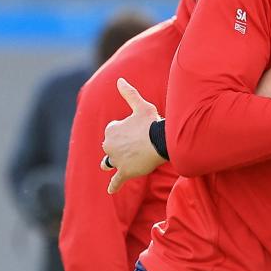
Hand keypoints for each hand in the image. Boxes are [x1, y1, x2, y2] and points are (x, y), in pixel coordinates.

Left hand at [101, 78, 165, 193]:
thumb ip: (128, 93)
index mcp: (111, 130)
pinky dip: (114, 185)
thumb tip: (119, 79)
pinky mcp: (124, 173)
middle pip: (111, 147)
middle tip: (137, 143)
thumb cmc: (152, 122)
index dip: (125, 129)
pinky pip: (116, 181)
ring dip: (111, 163)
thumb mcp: (141, 105)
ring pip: (110, 163)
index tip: (137, 129)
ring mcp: (116, 161)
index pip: (113, 131)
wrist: (161, 142)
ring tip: (112, 164)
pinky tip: (110, 190)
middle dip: (119, 145)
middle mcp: (109, 146)